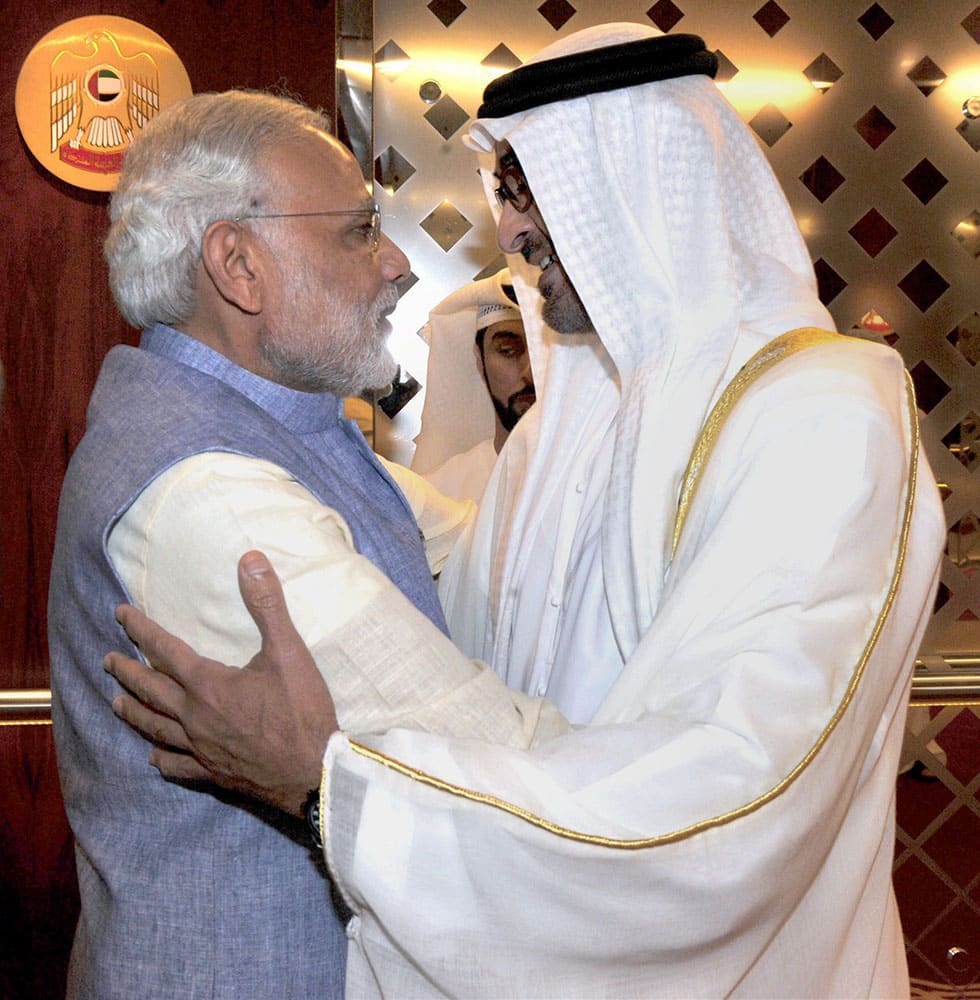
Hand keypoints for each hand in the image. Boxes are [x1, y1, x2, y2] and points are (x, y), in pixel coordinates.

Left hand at [104, 550, 337, 815]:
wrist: (312, 771)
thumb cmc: (301, 710)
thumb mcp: (289, 651)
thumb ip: (268, 605)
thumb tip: (250, 559)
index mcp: (208, 684)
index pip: (165, 650)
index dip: (141, 629)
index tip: (120, 614)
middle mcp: (195, 716)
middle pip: (150, 690)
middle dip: (127, 671)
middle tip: (108, 660)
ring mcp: (201, 748)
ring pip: (155, 727)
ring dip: (133, 712)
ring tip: (115, 703)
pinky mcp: (213, 773)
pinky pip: (177, 765)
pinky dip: (161, 758)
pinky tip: (153, 757)